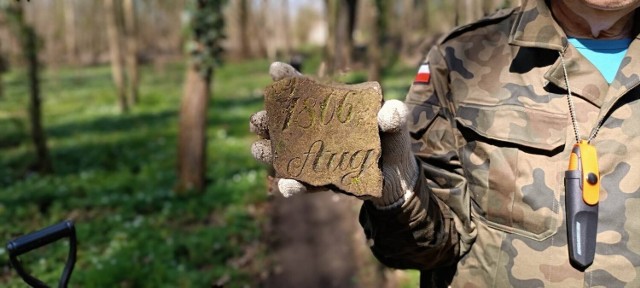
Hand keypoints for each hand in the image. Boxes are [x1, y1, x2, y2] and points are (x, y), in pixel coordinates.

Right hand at [250, 62, 417, 207]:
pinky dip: (293, 186)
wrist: (399, 183)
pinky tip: (285, 185)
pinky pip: (304, 185)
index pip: (309, 92)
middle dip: (268, 120)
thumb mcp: (397, 130)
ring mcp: (317, 158)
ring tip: (257, 150)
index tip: (275, 70)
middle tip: (258, 120)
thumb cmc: (394, 147)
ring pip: (286, 154)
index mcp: (333, 112)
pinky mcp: (322, 183)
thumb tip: (391, 111)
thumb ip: (395, 119)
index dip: (290, 80)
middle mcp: (319, 133)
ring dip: (270, 152)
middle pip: (287, 124)